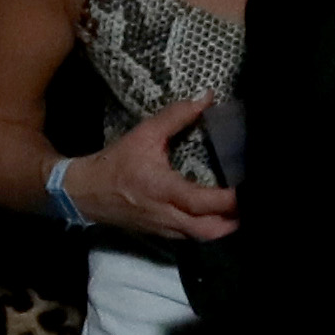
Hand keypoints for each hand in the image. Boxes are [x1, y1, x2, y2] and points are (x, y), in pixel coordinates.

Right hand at [69, 95, 234, 241]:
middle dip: (234, 221)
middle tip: (251, 204)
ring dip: (223, 227)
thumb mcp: (144, 135)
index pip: (204, 202)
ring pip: (202, 237)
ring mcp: (164, 228)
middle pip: (210, 230)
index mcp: (164, 190)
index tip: (249, 188)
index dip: (230, 200)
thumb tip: (207, 97)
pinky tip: (215, 217)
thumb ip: (176, 116)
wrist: (84, 192)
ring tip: (238, 211)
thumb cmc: (115, 163)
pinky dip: (208, 229)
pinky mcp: (160, 234)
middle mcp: (167, 215)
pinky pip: (190, 237)